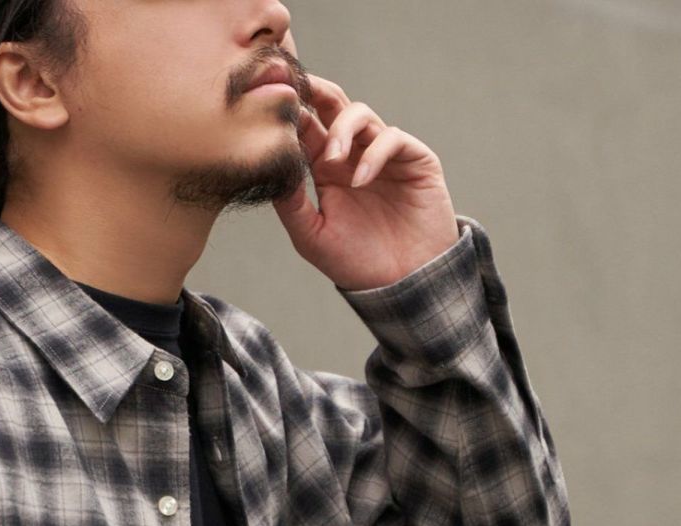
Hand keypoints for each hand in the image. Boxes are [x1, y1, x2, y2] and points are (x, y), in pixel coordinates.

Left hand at [272, 72, 459, 290]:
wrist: (402, 282)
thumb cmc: (355, 262)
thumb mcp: (312, 237)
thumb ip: (291, 204)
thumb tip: (271, 169)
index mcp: (325, 168)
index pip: (305, 128)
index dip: (289, 111)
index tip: (267, 100)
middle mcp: (353, 154)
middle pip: (332, 105)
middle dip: (313, 90)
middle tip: (293, 87)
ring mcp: (383, 153)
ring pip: (359, 114)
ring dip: (341, 130)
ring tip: (331, 160)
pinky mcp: (413, 158)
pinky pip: (391, 138)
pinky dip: (374, 154)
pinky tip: (360, 181)